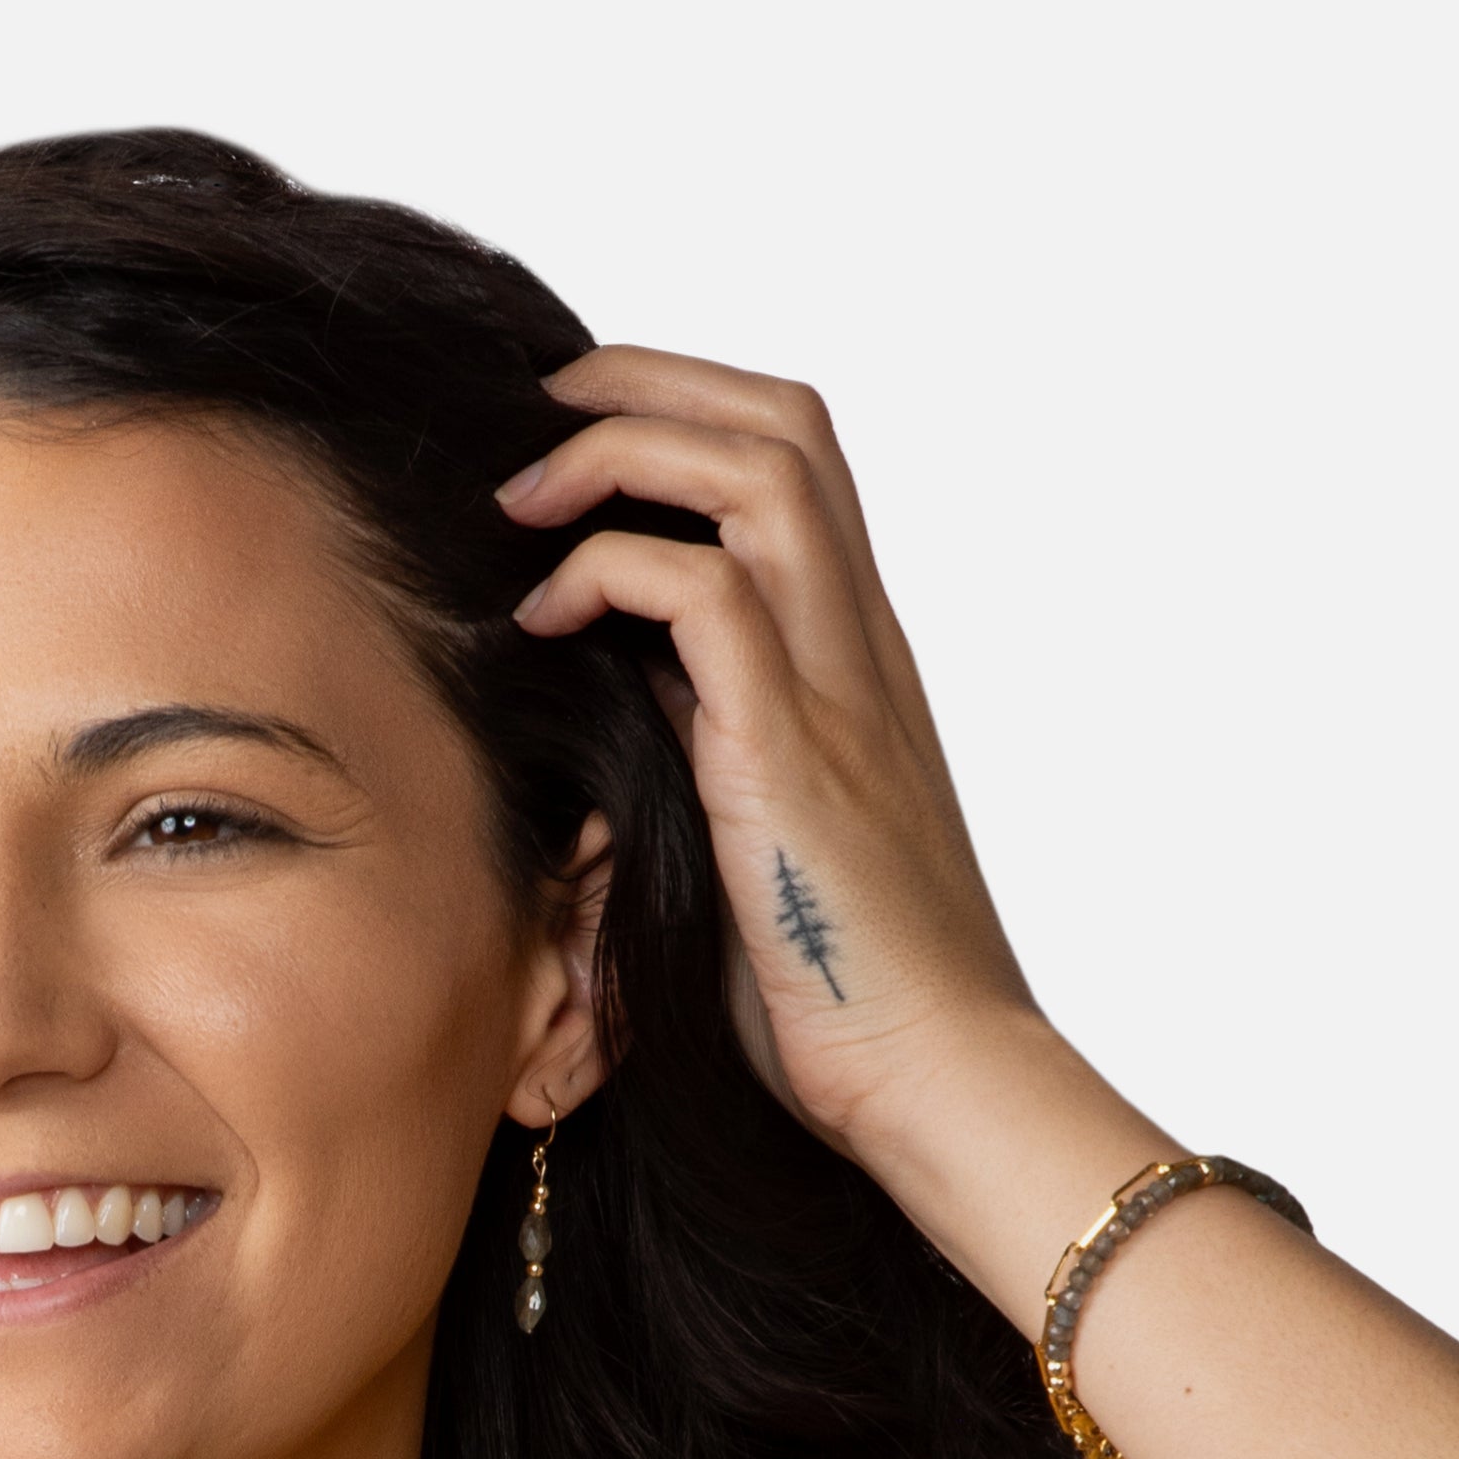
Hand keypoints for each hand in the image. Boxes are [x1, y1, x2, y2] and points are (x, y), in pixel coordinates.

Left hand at [499, 344, 1036, 1171]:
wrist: (933, 1076)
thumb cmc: (837, 986)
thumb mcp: (751, 830)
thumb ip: (701, 741)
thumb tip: (610, 685)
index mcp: (860, 662)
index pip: (796, 466)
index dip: (688, 414)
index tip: (578, 439)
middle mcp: (863, 648)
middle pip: (787, 423)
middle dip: (648, 382)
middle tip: (539, 415)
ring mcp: (839, 690)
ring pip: (758, 469)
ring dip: (622, 453)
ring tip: (525, 501)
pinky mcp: (790, 752)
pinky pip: (703, 592)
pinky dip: (607, 572)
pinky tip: (544, 624)